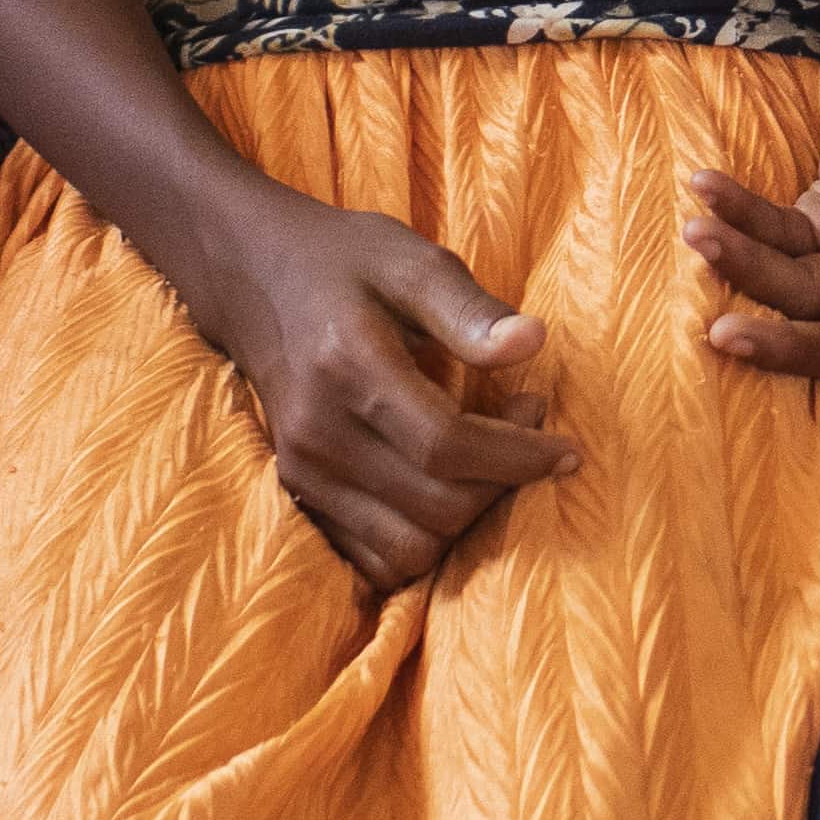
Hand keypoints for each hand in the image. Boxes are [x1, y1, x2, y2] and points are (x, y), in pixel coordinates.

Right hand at [169, 177, 579, 592]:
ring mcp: (302, 472)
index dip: (519, 458)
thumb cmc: (344, 261)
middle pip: (435, 507)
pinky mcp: (297, 494)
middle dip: (502, 485)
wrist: (252, 276)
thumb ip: (471, 308)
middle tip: (527, 431)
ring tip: (490, 466)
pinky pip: (373, 560)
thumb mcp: (412, 259)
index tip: (566, 449)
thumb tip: (532, 344)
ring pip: (407, 549)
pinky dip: (423, 541)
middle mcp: (320, 432)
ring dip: (466, 523)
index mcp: (350, 367)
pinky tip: (446, 491)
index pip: (448, 446)